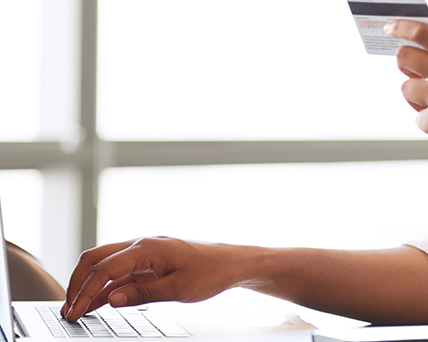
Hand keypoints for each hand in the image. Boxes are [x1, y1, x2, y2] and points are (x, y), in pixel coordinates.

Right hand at [62, 237, 240, 320]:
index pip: (105, 268)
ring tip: (76, 309)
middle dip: (78, 282)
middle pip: (97, 258)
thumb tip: (110, 299)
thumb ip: (143, 294)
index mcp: (148, 248)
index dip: (85, 291)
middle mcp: (143, 244)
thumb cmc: (211, 273)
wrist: (231, 263)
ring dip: (90, 284)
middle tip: (68, 309)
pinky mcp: (150, 260)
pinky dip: (106, 286)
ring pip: (106, 263)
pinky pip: (121, 271)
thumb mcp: (178, 289)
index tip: (73, 312)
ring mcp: (145, 251)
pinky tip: (97, 303)